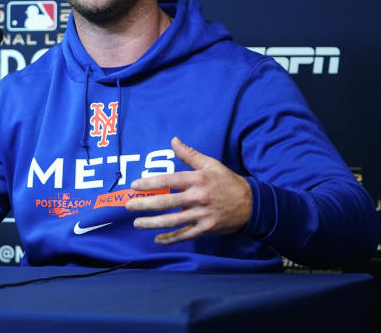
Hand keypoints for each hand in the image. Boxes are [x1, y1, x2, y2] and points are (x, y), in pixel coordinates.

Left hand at [126, 136, 251, 244]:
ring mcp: (202, 215)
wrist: (252, 204)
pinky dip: (170, 239)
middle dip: (144, 204)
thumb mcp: (211, 164)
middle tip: (128, 205)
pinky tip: (157, 239)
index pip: (168, 181)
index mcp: (197, 180)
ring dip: (152, 223)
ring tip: (137, 223)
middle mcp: (198, 197)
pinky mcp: (206, 229)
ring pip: (172, 221)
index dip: (149, 183)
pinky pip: (185, 235)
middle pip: (166, 202)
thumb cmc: (227, 182)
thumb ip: (189, 155)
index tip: (134, 186)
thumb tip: (173, 140)